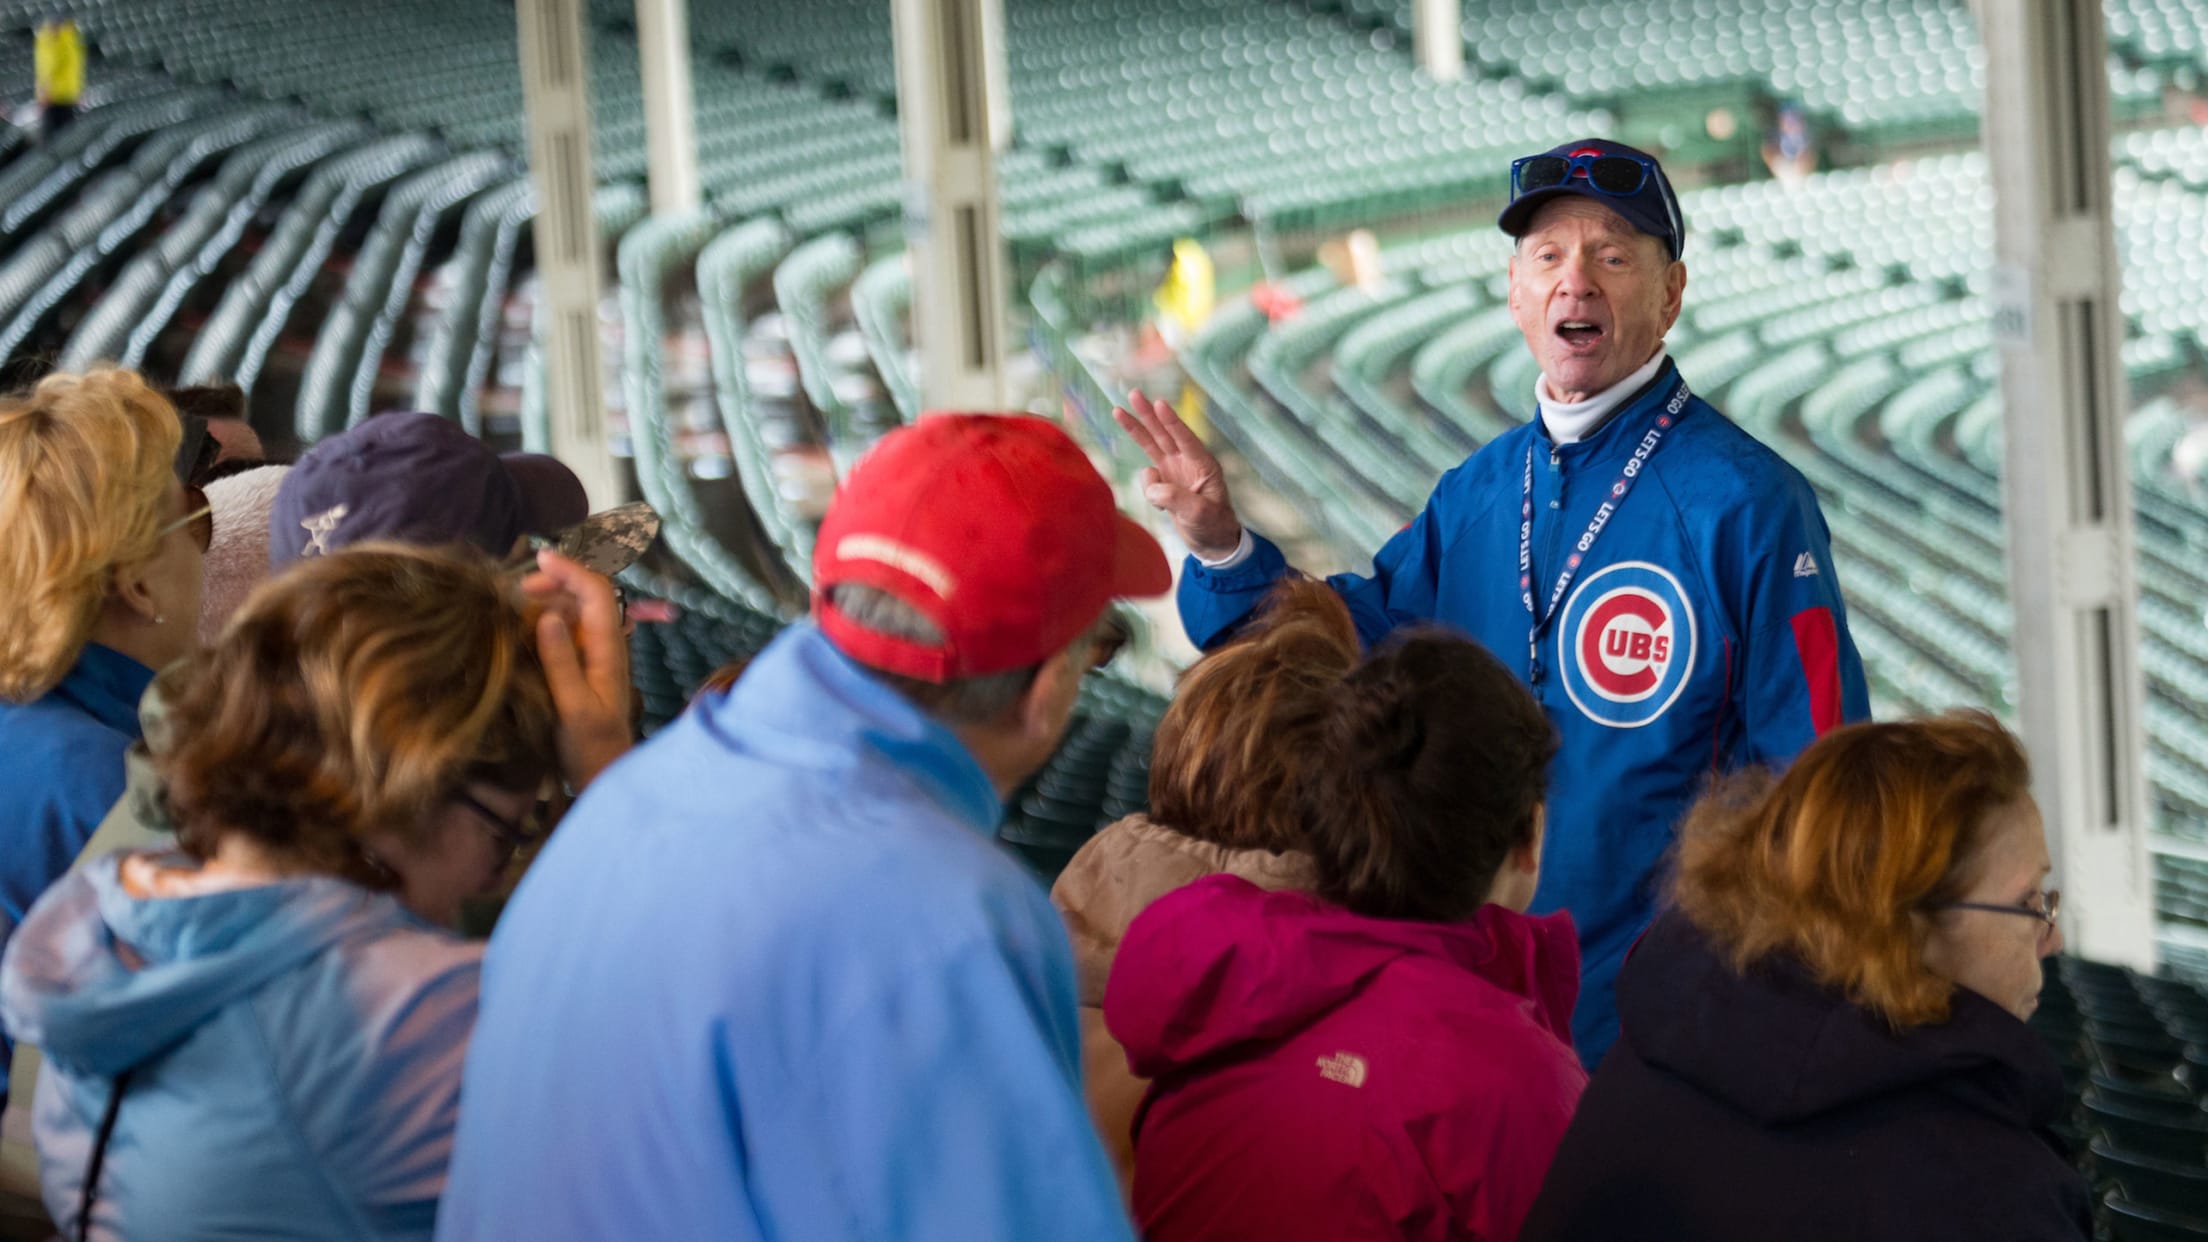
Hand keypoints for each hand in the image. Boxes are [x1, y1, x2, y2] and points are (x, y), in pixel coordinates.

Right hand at [520, 549, 633, 790]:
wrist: (603, 775)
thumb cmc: (590, 745)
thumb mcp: (572, 706)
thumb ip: (561, 661)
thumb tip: (548, 614)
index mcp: (608, 648)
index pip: (597, 592)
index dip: (572, 569)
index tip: (540, 558)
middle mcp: (604, 643)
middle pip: (585, 594)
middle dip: (554, 583)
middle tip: (516, 593)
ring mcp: (593, 653)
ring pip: (574, 609)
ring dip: (547, 599)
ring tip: (514, 609)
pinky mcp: (581, 665)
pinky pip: (565, 629)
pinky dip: (545, 620)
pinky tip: (522, 629)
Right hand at [1113, 389, 1242, 559]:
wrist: (1211, 542)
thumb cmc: (1214, 526)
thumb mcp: (1200, 514)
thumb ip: (1177, 499)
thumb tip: (1154, 488)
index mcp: (1204, 465)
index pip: (1185, 439)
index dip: (1172, 422)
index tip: (1161, 404)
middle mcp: (1188, 462)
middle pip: (1163, 433)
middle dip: (1148, 414)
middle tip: (1134, 394)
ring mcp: (1174, 470)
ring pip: (1151, 444)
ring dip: (1136, 429)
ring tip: (1118, 411)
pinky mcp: (1164, 481)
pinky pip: (1147, 477)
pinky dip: (1149, 491)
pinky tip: (1164, 508)